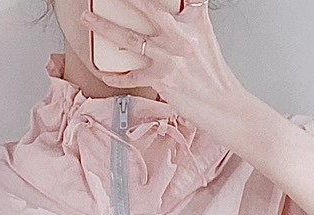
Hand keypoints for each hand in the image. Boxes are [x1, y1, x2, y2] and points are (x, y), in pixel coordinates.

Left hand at [79, 0, 243, 133]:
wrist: (224, 106)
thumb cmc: (214, 77)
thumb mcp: (205, 39)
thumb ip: (187, 22)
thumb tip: (170, 15)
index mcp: (194, 21)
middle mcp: (181, 35)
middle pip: (146, 8)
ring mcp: (169, 57)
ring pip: (129, 38)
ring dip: (104, 26)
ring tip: (88, 19)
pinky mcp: (161, 79)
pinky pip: (130, 76)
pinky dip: (115, 75)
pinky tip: (103, 71)